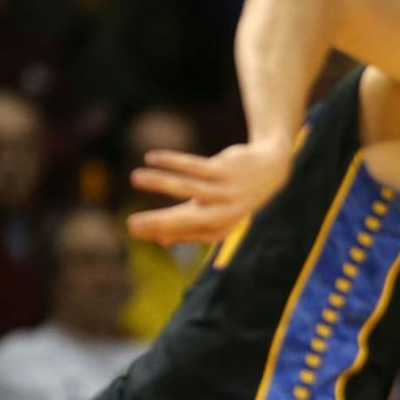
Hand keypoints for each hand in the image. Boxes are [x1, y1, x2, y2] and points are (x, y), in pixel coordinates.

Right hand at [129, 138, 294, 246]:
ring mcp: (226, 191)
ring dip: (160, 182)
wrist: (268, 170)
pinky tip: (151, 158)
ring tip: (135, 177)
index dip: (161, 232)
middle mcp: (224, 213)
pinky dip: (172, 161)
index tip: (134, 231)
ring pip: (188, 188)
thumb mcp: (212, 213)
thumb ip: (187, 227)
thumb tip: (160, 242)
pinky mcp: (225, 170)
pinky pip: (194, 165)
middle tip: (131, 223)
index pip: (185, 234)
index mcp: (219, 229)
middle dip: (159, 222)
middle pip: (187, 220)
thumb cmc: (231, 196)